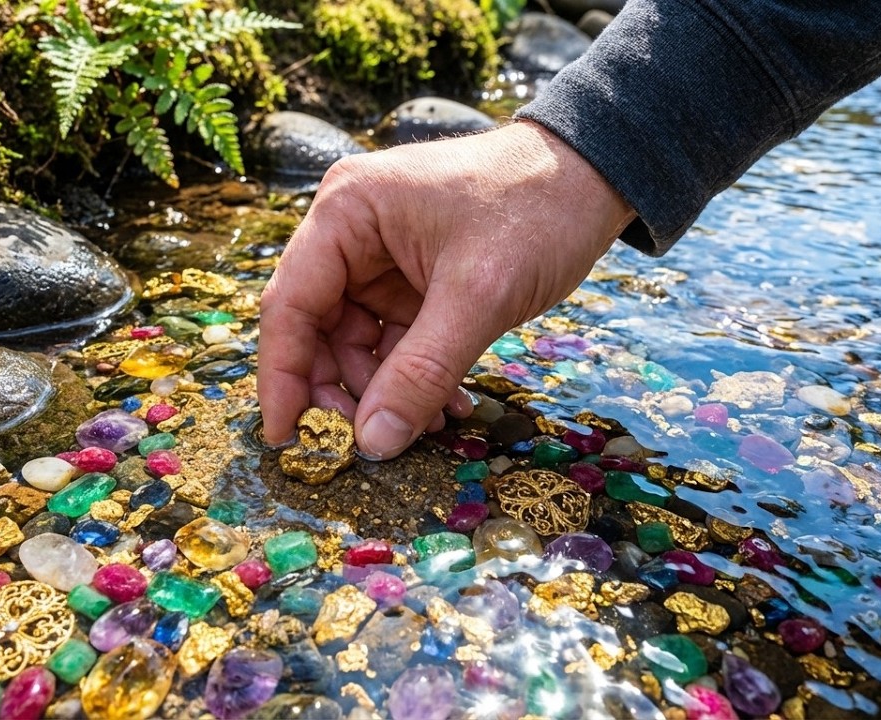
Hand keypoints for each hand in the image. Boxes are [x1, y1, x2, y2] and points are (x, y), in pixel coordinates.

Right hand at [257, 120, 635, 458]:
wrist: (596, 176)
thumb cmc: (536, 210)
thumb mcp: (478, 296)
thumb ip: (421, 372)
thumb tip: (373, 444)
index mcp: (347, 212)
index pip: (291, 304)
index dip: (283, 376)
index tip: (285, 441)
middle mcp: (352, 231)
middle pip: (319, 327)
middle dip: (345, 387)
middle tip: (372, 440)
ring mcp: (382, 256)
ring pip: (357, 341)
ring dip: (387, 389)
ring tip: (428, 423)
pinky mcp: (413, 277)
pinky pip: (395, 339)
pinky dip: (415, 375)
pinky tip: (447, 406)